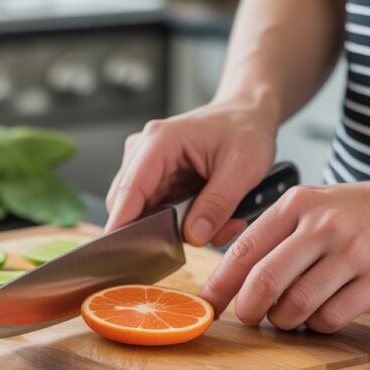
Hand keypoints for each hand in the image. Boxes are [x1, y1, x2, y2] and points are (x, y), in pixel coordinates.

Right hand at [106, 101, 277, 245]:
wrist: (248, 114)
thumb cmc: (245, 130)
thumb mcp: (241, 169)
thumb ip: (217, 205)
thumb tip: (193, 237)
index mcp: (160, 142)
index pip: (129, 190)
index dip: (122, 226)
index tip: (120, 255)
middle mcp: (145, 152)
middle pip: (129, 206)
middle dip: (160, 231)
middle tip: (199, 240)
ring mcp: (148, 165)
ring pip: (144, 212)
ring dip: (177, 228)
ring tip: (219, 225)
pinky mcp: (157, 178)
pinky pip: (158, 210)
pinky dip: (183, 222)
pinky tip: (213, 218)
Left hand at [200, 177, 369, 332]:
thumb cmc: (359, 214)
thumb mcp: (313, 205)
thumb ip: (275, 235)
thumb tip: (230, 279)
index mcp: (297, 204)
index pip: (244, 251)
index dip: (220, 285)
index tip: (207, 306)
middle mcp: (322, 225)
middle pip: (264, 281)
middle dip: (248, 309)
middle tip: (249, 318)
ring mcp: (352, 251)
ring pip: (296, 305)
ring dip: (284, 321)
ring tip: (289, 315)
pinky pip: (331, 317)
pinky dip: (317, 325)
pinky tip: (322, 314)